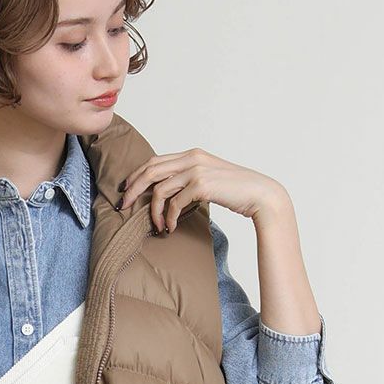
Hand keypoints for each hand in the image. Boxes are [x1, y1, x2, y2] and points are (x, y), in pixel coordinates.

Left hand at [118, 149, 287, 231]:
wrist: (260, 194)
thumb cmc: (235, 191)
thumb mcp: (208, 180)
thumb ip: (189, 181)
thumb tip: (167, 194)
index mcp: (192, 155)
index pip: (155, 161)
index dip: (136, 176)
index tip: (126, 191)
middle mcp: (192, 158)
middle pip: (150, 170)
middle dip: (133, 189)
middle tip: (124, 207)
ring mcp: (196, 170)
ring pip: (160, 189)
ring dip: (154, 211)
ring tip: (157, 226)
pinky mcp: (202, 184)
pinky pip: (175, 202)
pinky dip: (169, 218)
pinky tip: (170, 228)